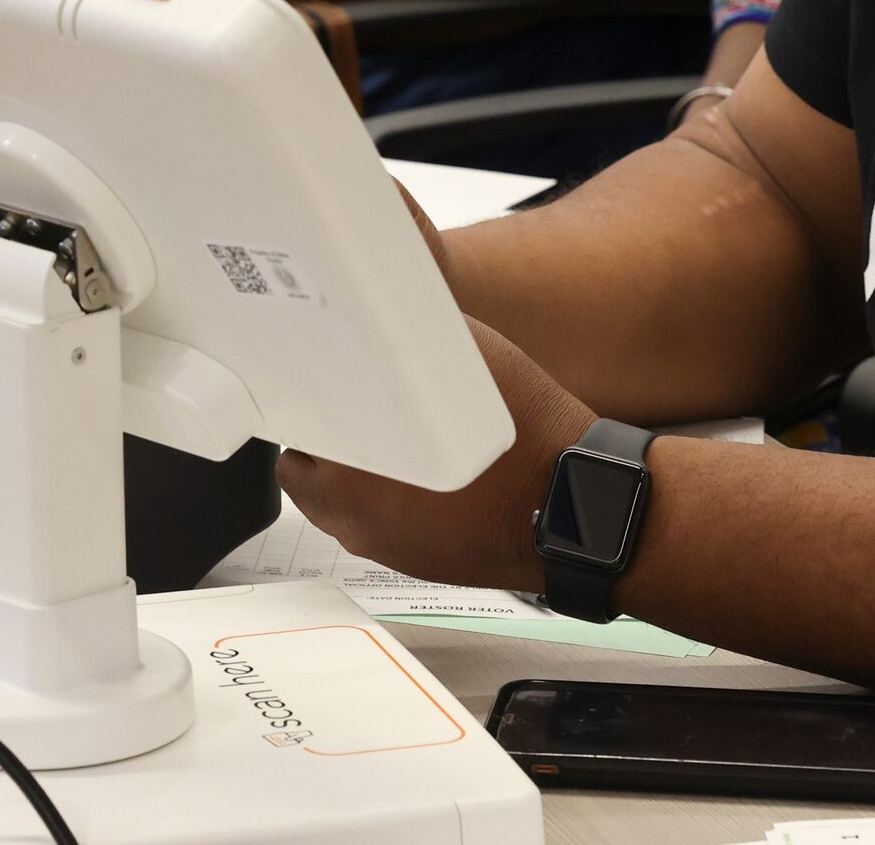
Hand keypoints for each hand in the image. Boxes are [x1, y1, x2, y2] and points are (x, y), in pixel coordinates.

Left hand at [281, 317, 594, 593]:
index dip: (310, 394)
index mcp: (354, 462)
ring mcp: (380, 544)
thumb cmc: (531, 439)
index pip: (295, 425)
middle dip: (324, 437)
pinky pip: (369, 527)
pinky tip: (420, 478)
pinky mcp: (408, 563)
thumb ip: (414, 338)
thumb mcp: (470, 354)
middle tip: (358, 411)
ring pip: (329, 505)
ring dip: (346, 473)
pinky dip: (380, 502)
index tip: (328, 379)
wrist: (578, 507)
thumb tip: (390, 311)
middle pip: (301, 469)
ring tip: (392, 445)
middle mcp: (355, 514)